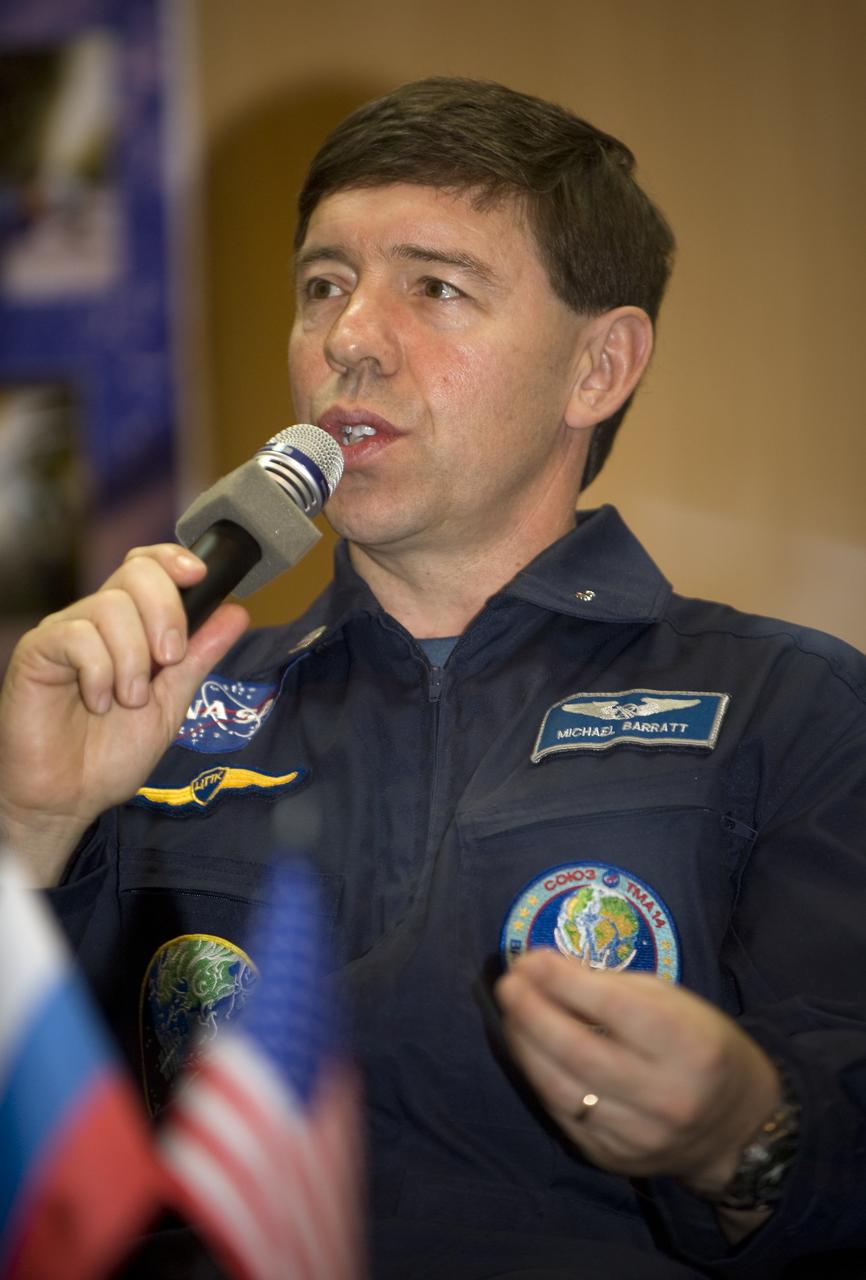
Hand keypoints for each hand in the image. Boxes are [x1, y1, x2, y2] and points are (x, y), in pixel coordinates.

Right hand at [0, 544, 248, 882]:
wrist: (69, 798)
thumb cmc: (111, 754)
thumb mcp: (171, 703)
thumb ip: (199, 657)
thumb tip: (237, 612)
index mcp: (129, 625)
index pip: (147, 565)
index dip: (173, 559)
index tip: (200, 576)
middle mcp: (95, 620)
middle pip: (135, 573)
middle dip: (166, 613)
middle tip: (168, 661)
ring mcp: (64, 633)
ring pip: (111, 607)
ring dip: (133, 659)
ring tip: (128, 700)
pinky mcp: (36, 651)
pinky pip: (77, 636)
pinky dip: (100, 672)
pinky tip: (98, 701)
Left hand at [495, 948, 779, 1195]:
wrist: (734, 1127)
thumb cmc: (700, 1044)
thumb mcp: (673, 1002)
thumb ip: (612, 987)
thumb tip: (546, 969)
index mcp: (689, 1046)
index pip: (613, 1008)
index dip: (563, 981)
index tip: (531, 958)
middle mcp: (664, 1096)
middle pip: (578, 1051)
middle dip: (532, 1012)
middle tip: (508, 984)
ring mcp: (638, 1135)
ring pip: (561, 1088)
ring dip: (525, 1045)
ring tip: (510, 1013)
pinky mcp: (613, 1159)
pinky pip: (562, 1114)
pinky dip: (540, 1078)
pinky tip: (529, 1051)